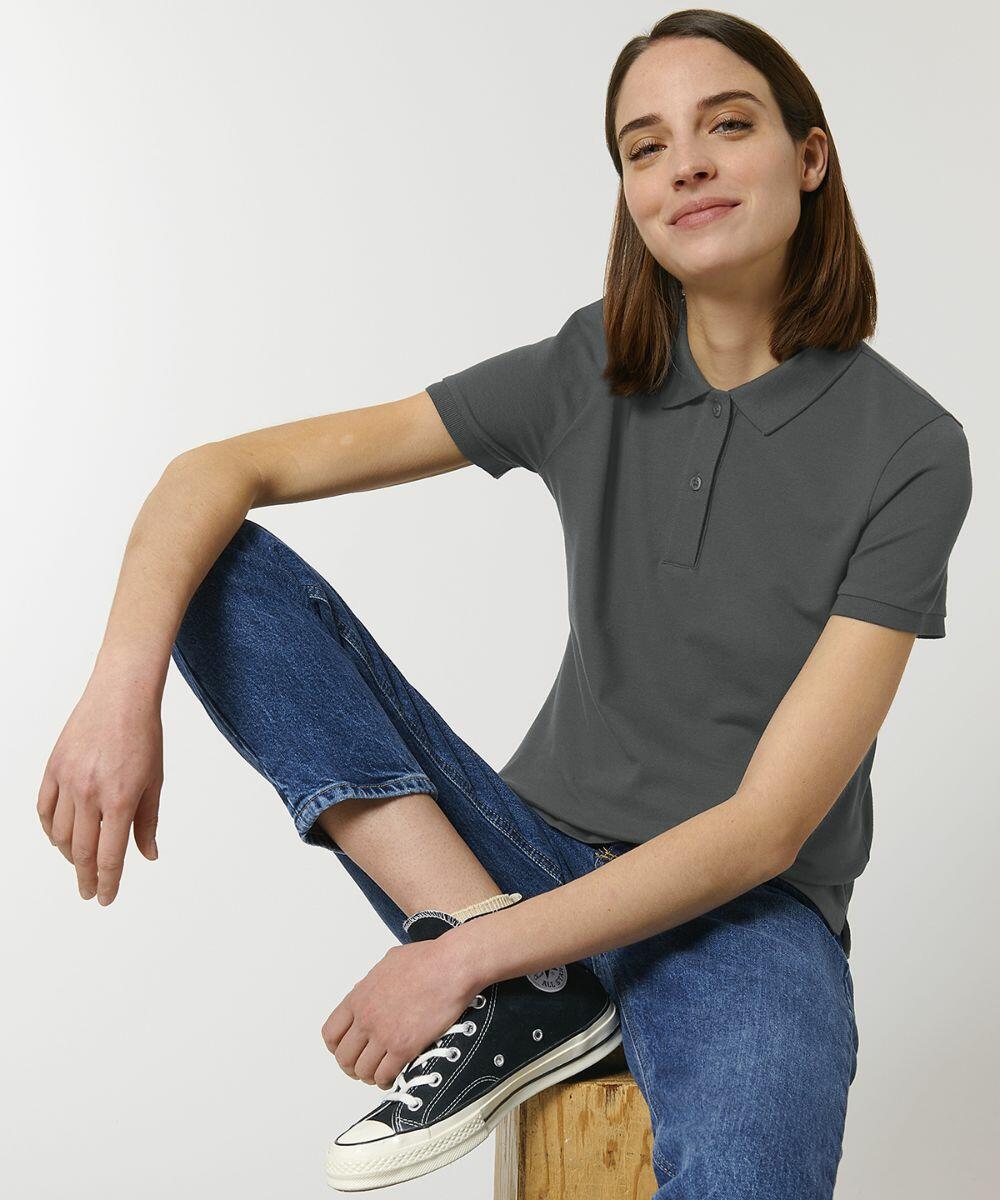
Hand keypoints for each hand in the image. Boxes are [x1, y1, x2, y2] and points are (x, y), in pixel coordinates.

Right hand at [37, 671, 162, 904]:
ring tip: (80, 864)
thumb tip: (148, 855)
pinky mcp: (53, 768)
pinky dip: (51, 830)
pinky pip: (44, 810)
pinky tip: (60, 839)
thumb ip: (148, 822)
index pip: (110, 856)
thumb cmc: (144, 735)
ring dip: (70, 855)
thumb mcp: (155, 781)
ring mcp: (67, 780)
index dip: (107, 882)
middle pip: (82, 851)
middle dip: (86, 877)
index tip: (105, 898)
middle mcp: (90, 793)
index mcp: (120, 799)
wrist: (121, 696)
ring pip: (61, 834)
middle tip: (89, 892)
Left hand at [321, 934, 481, 1089]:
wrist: (451, 966)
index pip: (331, 1033)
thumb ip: (373, 982)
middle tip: (364, 1067)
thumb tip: (371, 990)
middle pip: (344, 1057)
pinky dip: (386, 1081)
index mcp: (359, 997)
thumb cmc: (427, 959)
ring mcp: (384, 1034)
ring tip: (380, 1074)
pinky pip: (384, 1075)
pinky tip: (393, 1077)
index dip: (337, 1047)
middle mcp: (366, 1017)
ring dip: (369, 1076)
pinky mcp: (404, 1047)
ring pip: (362, 1071)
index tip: (347, 1050)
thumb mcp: (388, 962)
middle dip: (352, 1066)